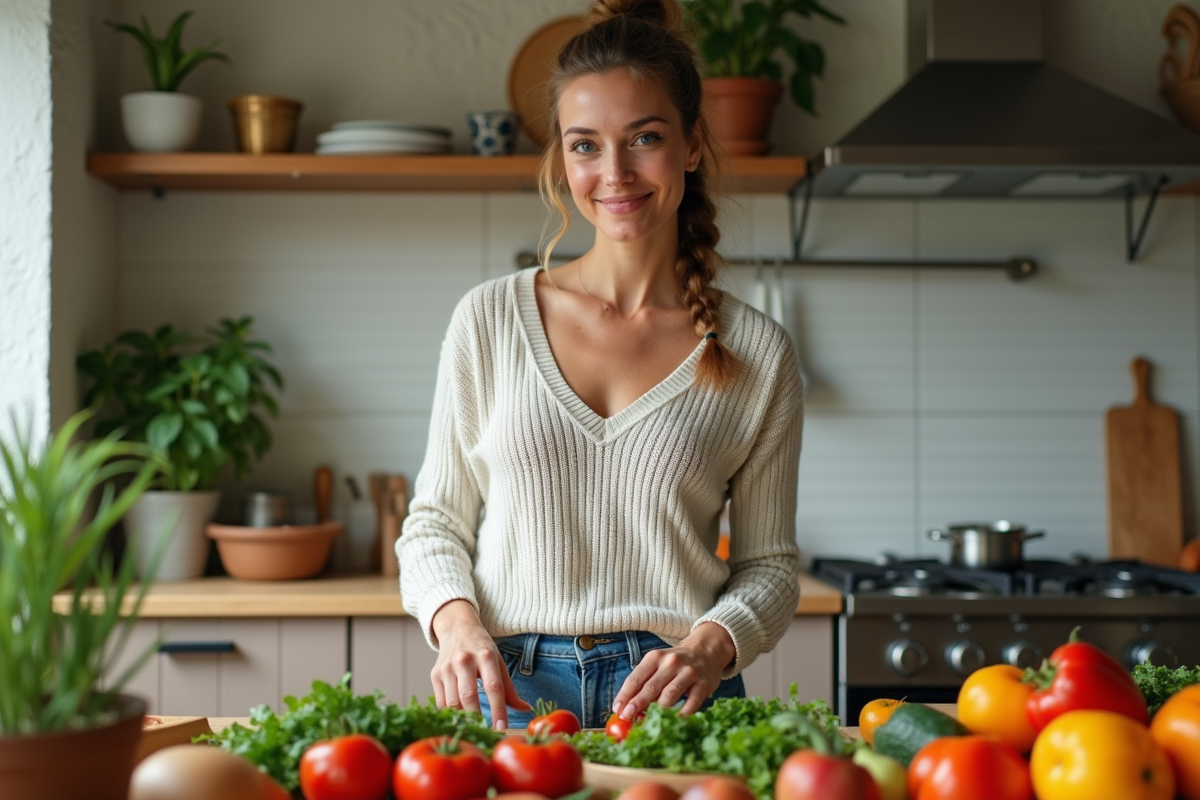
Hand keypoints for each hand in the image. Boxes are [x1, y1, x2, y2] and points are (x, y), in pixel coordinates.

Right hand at [430, 599, 530, 728]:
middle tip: (486, 733)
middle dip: (477, 718)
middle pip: (469, 696)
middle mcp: (464, 660)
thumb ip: (510, 689)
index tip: (502, 728)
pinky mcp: (435, 674)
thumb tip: (526, 710)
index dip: (498, 710)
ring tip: (472, 728)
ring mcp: (447, 667)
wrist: (457, 628)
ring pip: (453, 702)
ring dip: (463, 719)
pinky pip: (441, 702)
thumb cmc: (481, 648)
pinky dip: (450, 714)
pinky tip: (458, 719)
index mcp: (486, 656)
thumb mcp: (499, 662)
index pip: (493, 687)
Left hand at [611, 622, 735, 719]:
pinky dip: (681, 715)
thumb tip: (627, 708)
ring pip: (669, 695)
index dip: (625, 695)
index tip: (617, 710)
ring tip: (648, 723)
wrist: (706, 650)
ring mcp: (688, 673)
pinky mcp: (703, 684)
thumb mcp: (658, 664)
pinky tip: (673, 722)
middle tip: (627, 717)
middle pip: (650, 687)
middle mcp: (671, 663)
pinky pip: (691, 703)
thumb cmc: (675, 663)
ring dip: (657, 711)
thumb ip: (644, 683)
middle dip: (637, 704)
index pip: (636, 678)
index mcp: (655, 657)